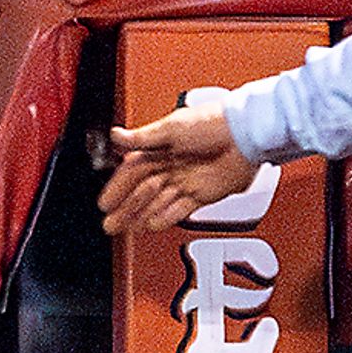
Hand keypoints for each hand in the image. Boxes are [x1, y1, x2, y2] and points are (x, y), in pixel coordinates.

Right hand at [99, 105, 258, 234]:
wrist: (246, 134)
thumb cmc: (214, 123)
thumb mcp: (172, 127)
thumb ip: (143, 138)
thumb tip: (115, 136)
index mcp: (161, 147)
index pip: (132, 172)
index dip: (117, 188)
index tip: (105, 202)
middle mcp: (173, 166)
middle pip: (142, 192)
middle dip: (124, 208)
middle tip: (109, 223)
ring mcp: (188, 181)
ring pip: (158, 203)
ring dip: (140, 216)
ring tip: (124, 229)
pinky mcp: (204, 194)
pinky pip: (180, 209)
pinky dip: (166, 217)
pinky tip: (151, 225)